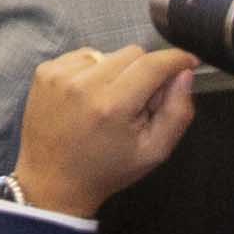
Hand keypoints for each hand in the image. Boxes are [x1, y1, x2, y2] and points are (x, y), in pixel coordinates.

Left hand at [12, 44, 200, 216]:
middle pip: (132, 53)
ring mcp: (59, 74)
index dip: (177, 59)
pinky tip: (89, 97)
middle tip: (140, 101)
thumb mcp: (154, 151)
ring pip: (108, 53)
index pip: (152, 64)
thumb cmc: (107, 169)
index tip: (189, 62)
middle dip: (146, 71)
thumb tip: (184, 74)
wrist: (53, 180)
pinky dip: (94, 71)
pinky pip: (83, 57)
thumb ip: (177, 112)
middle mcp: (83, 83)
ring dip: (118, 71)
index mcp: (112, 105)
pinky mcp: (44, 71)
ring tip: (111, 101)